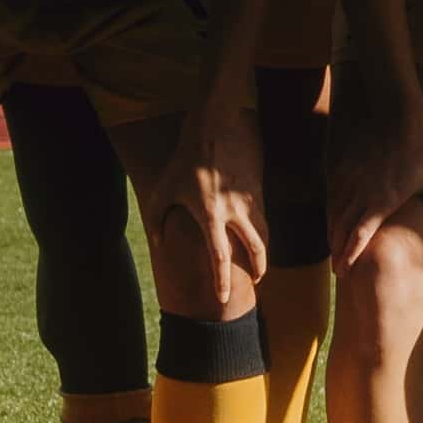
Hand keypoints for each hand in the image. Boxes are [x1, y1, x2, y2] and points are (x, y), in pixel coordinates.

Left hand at [169, 99, 273, 311]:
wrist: (218, 122)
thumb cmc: (187, 156)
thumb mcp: (164, 188)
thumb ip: (157, 219)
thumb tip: (158, 243)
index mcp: (210, 214)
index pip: (219, 257)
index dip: (221, 281)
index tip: (223, 299)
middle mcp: (235, 210)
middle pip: (256, 250)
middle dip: (258, 269)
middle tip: (255, 281)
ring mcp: (251, 198)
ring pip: (265, 232)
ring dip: (263, 251)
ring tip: (258, 260)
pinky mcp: (260, 187)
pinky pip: (263, 214)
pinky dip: (262, 228)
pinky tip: (255, 231)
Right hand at [330, 85, 422, 271]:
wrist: (395, 118)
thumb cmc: (419, 152)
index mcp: (383, 200)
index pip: (360, 234)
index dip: (349, 255)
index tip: (344, 271)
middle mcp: (362, 193)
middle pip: (341, 230)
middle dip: (338, 253)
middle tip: (340, 273)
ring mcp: (350, 181)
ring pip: (334, 215)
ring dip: (332, 237)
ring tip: (335, 255)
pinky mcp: (342, 172)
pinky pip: (332, 200)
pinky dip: (331, 217)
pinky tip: (334, 227)